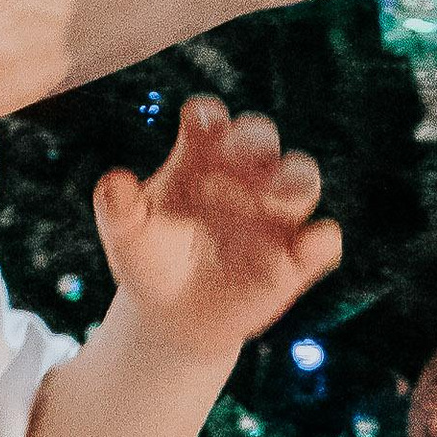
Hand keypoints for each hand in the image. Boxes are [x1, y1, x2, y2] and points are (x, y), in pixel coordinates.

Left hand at [93, 95, 341, 360]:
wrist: (172, 319)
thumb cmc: (150, 260)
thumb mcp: (128, 236)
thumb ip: (119, 209)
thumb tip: (112, 182)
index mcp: (201, 156)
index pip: (211, 119)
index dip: (208, 117)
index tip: (197, 125)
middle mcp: (245, 175)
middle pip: (261, 136)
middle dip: (251, 142)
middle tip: (233, 158)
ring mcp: (275, 215)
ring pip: (302, 177)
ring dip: (290, 182)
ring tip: (270, 198)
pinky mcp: (296, 258)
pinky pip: (323, 242)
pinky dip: (319, 241)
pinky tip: (303, 248)